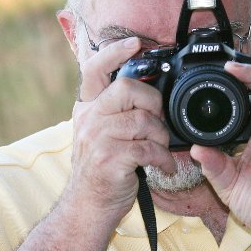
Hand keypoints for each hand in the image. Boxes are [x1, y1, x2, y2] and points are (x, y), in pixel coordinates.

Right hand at [67, 38, 176, 220]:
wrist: (88, 207)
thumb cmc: (102, 170)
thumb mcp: (100, 133)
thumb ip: (115, 110)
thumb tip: (146, 89)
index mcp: (87, 108)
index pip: (94, 69)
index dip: (114, 52)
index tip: (134, 43)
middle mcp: (88, 119)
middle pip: (128, 88)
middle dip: (153, 102)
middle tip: (159, 121)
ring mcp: (97, 138)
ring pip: (143, 120)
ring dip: (161, 136)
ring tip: (160, 150)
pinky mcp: (109, 158)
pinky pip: (148, 148)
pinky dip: (163, 159)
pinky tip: (164, 167)